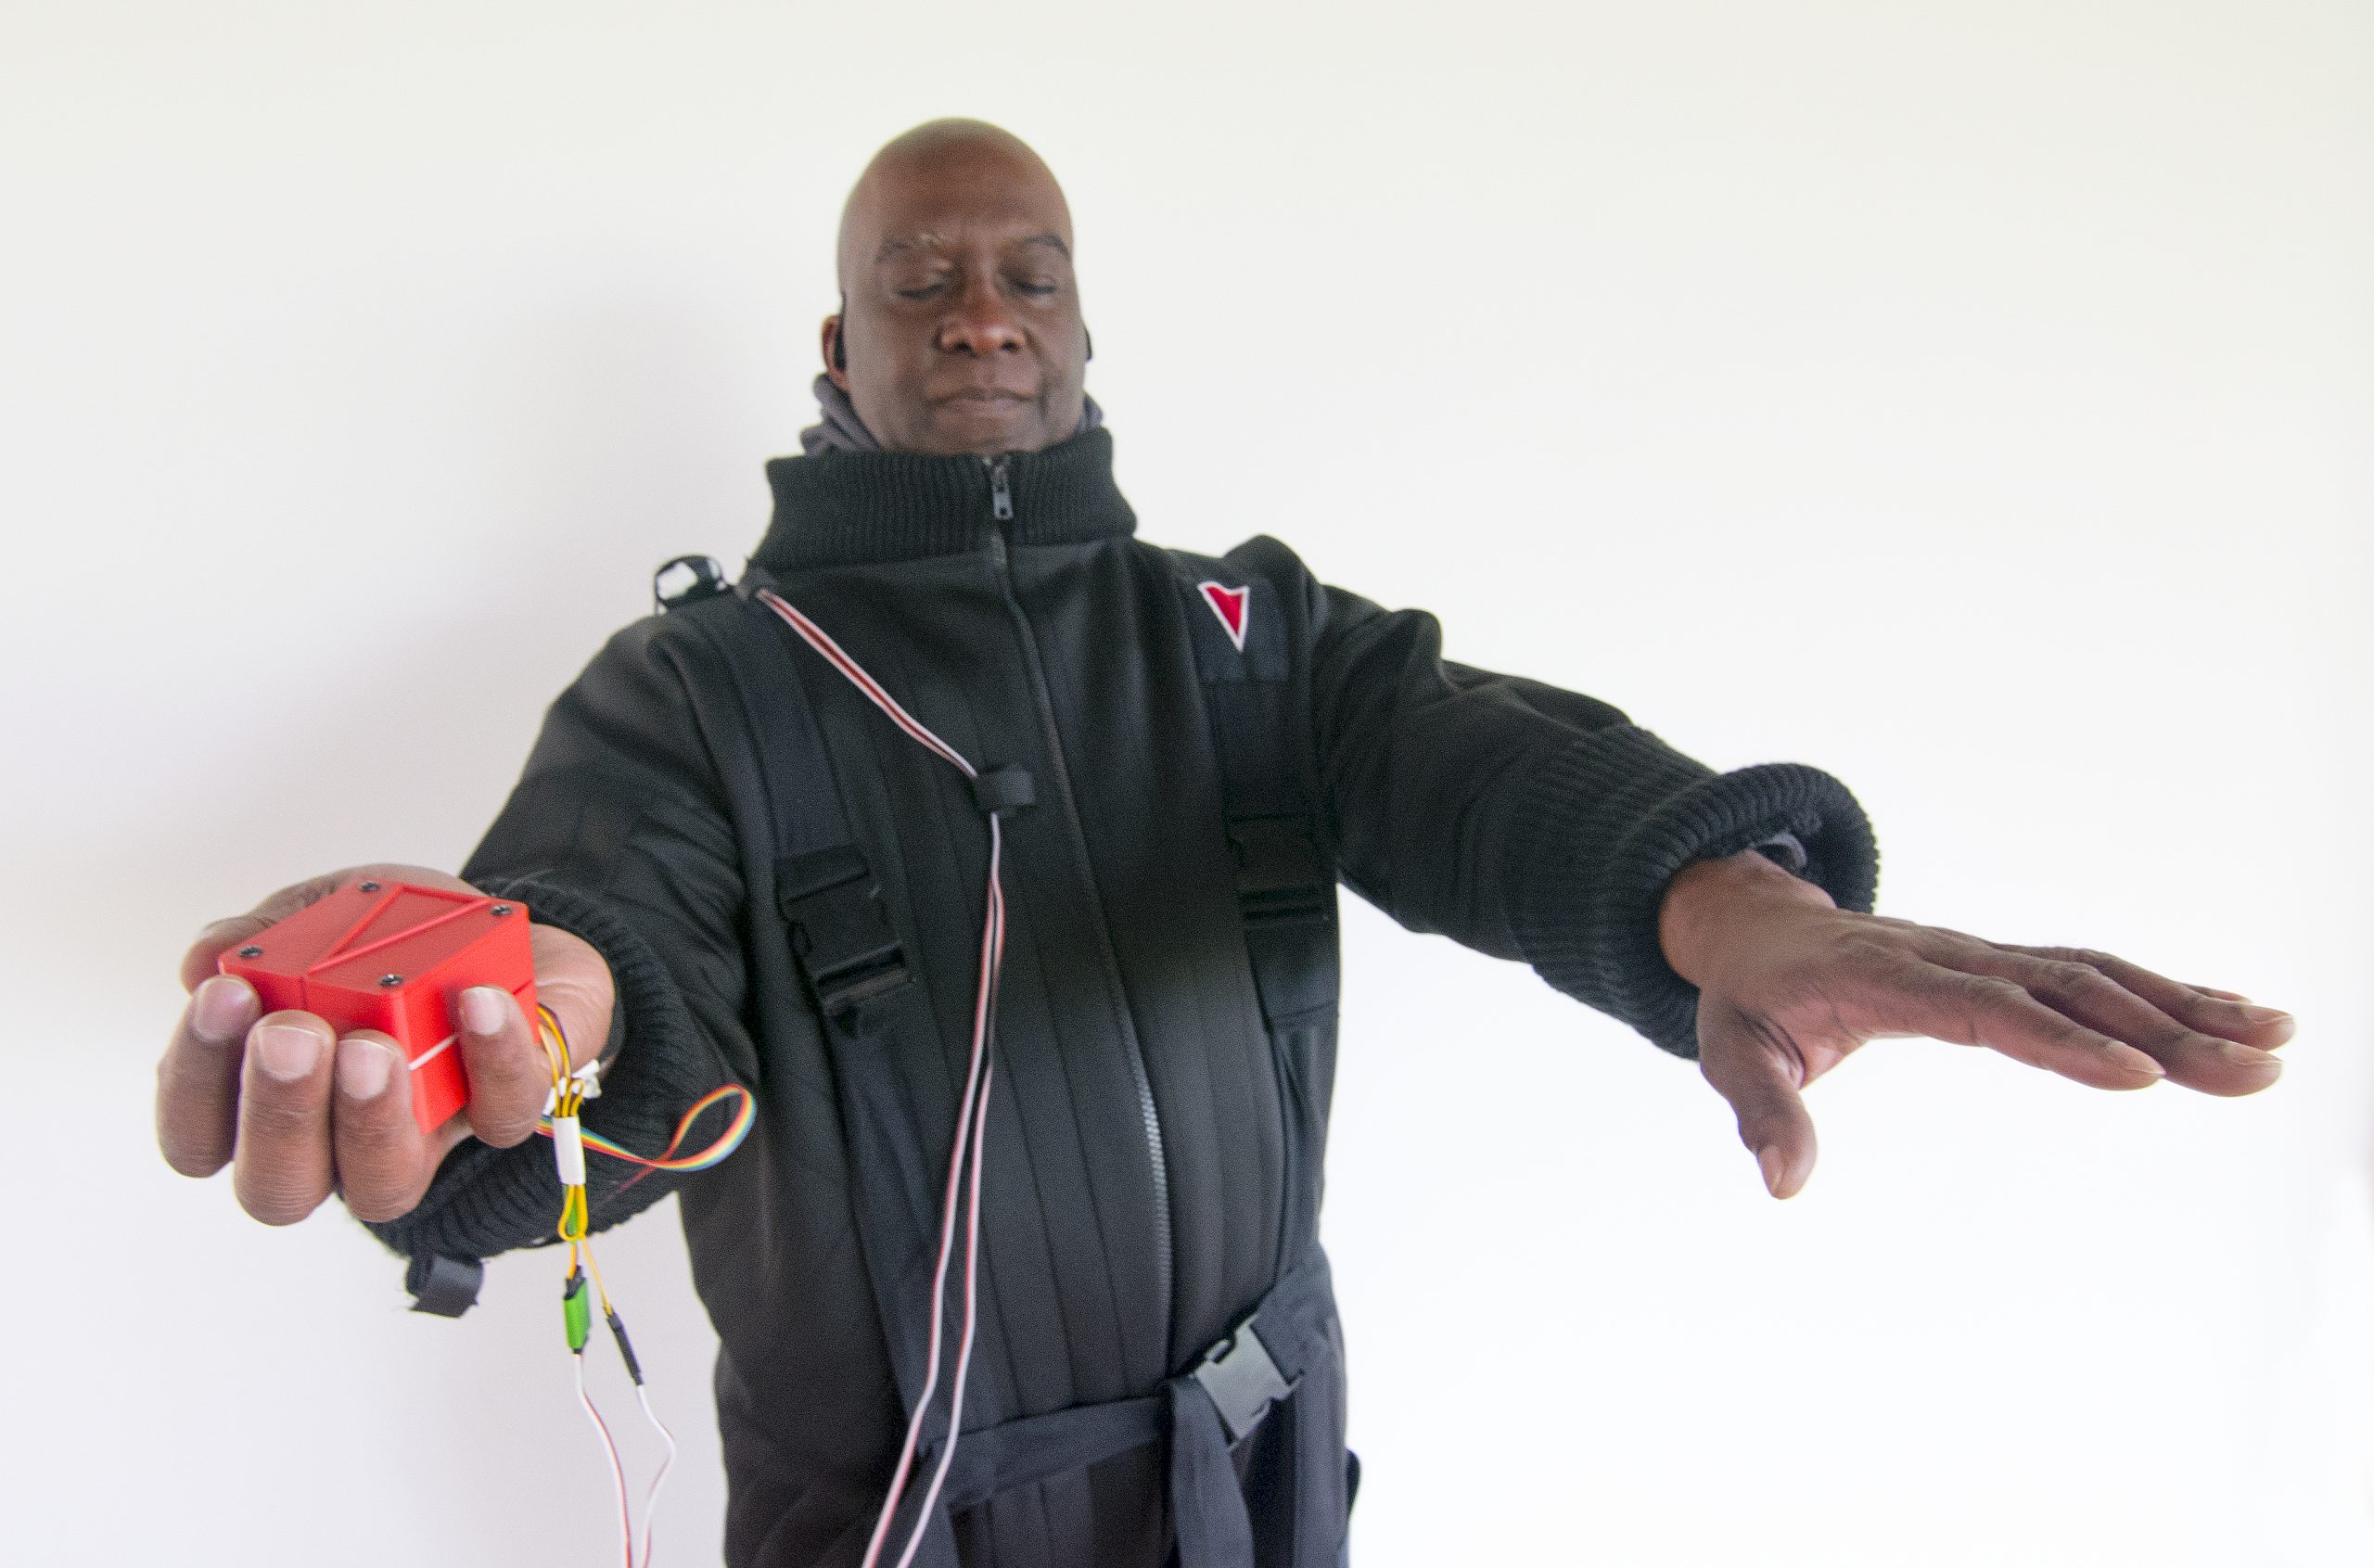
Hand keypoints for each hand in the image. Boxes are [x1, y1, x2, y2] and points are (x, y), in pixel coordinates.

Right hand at [156, 864, 615, 1223]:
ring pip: (383, 1184)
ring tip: (372, 1044)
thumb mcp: (320, 916)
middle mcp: (330, 1143)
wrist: (494, 927)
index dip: (195, 1082)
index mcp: (264, 1097)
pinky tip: (479, 999)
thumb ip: (263, 936)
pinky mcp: (501, 1114)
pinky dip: (493, 1057)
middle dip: (278, 1112)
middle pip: (277, 1187)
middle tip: (293, 1034)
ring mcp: (418, 1141)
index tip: (222, 993)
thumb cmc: (387, 940)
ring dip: (371, 1117)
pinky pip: (502, 1114)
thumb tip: (201, 961)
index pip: (197, 1137)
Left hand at [1658, 851, 2295, 1199]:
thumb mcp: (1731, 1052)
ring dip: (2184, 1007)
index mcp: (1885, 978)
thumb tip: (1783, 1185)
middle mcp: (1948, 957)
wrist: (1756, 932)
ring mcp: (1982, 956)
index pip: (1983, 1008)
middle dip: (2161, 1027)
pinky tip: (2234, 1020)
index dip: (2061, 1039)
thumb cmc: (1748, 1001)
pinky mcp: (2003, 966)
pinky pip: (2089, 974)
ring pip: (2092, 975)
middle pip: (2064, 988)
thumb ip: (1762, 1113)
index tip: (2139, 1073)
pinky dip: (2162, 992)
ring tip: (2274, 1042)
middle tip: (2253, 1068)